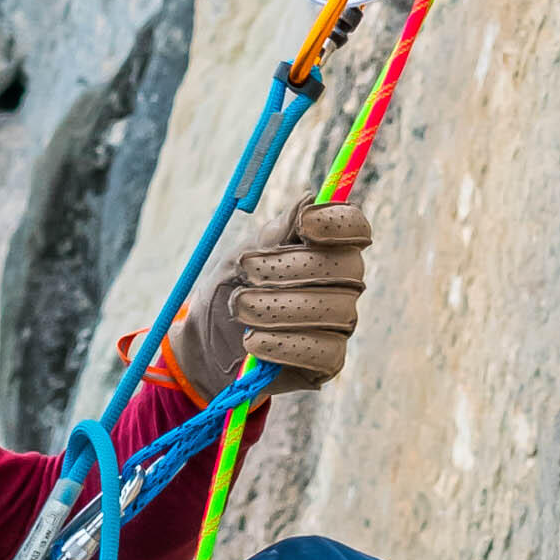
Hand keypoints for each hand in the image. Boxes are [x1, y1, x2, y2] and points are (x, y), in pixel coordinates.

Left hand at [174, 193, 369, 403]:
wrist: (205, 346)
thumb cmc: (229, 292)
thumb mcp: (241, 257)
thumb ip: (276, 233)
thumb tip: (312, 199)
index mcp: (323, 248)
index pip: (354, 227)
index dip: (337, 222)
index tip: (303, 224)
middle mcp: (341, 283)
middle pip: (346, 265)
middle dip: (290, 266)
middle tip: (247, 271)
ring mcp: (339, 322)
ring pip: (335, 308)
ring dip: (279, 307)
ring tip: (241, 309)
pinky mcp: (330, 360)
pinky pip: (324, 349)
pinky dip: (284, 343)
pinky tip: (253, 343)